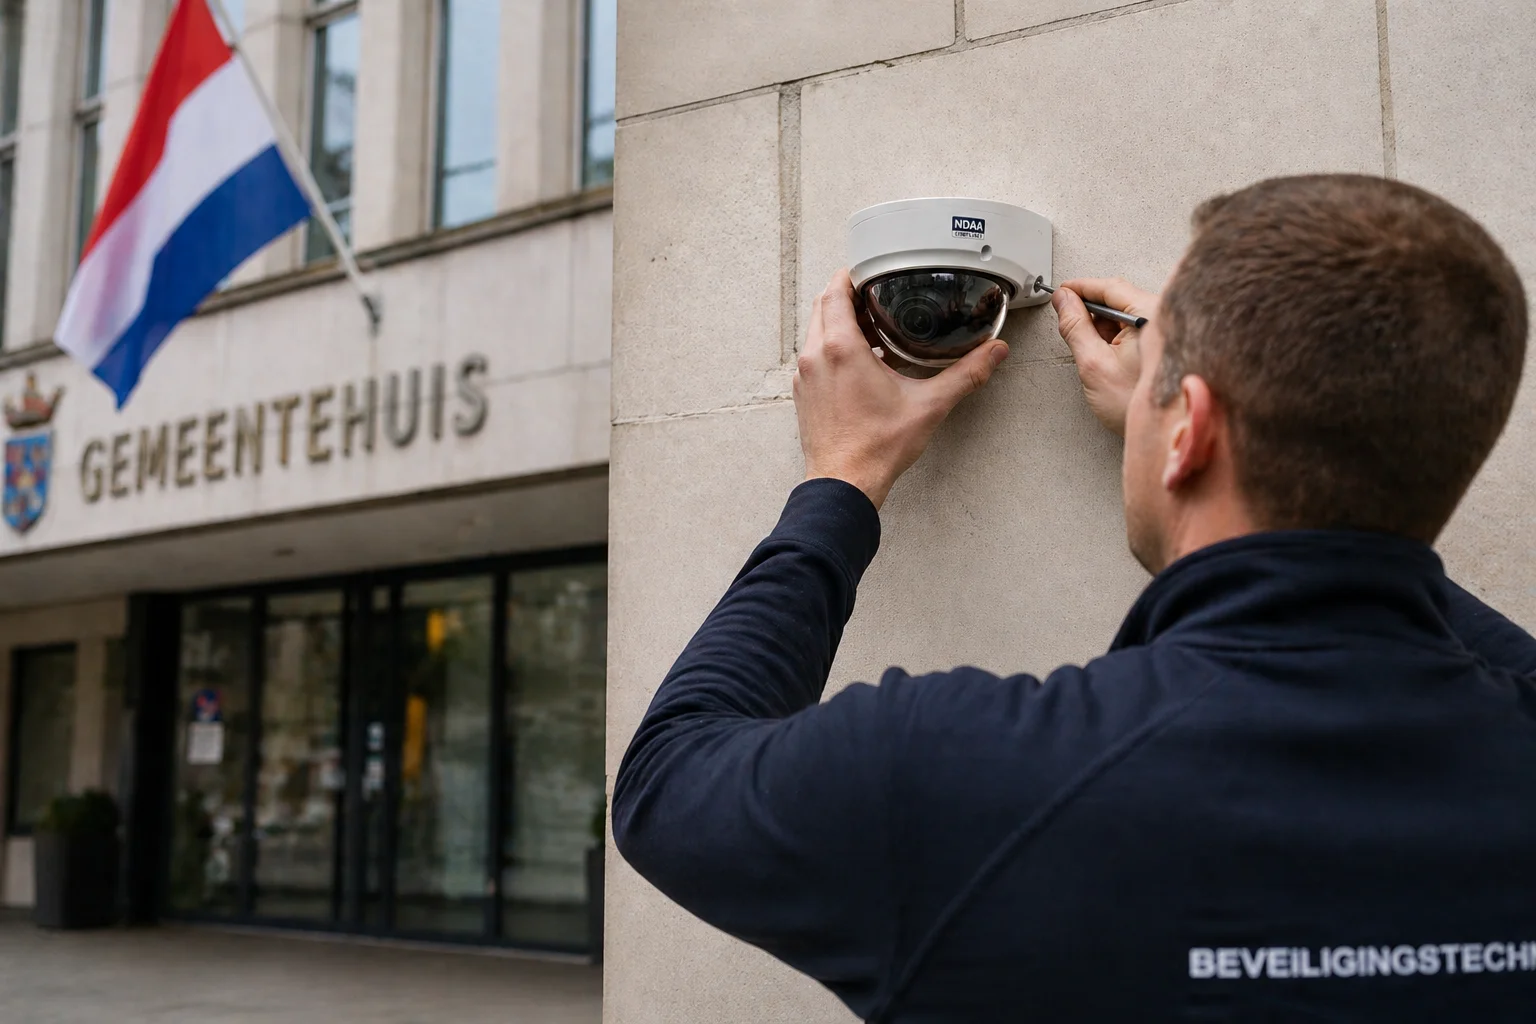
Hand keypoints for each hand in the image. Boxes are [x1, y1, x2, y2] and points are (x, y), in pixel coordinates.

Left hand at [793, 269, 1008, 509]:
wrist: (845, 483)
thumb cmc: (876, 448)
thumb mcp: (929, 405)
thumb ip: (965, 374)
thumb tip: (993, 353)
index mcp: (841, 348)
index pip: (834, 291)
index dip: (850, 275)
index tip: (868, 270)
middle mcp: (816, 356)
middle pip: (822, 306)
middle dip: (847, 296)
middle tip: (876, 296)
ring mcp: (806, 376)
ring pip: (816, 332)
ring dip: (840, 323)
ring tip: (874, 329)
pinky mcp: (804, 394)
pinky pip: (814, 357)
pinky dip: (832, 348)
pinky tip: (860, 363)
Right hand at [1052, 278, 1157, 436]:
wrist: (1163, 432)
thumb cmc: (1135, 404)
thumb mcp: (1093, 363)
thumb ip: (1075, 327)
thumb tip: (1063, 301)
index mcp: (1151, 316)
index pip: (1111, 288)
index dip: (1082, 288)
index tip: (1063, 291)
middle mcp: (1165, 318)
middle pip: (1120, 299)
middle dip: (1093, 312)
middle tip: (1072, 327)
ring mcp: (1167, 330)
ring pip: (1127, 314)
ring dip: (1105, 327)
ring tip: (1098, 355)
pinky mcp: (1165, 343)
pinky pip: (1138, 328)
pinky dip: (1119, 337)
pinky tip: (1113, 358)